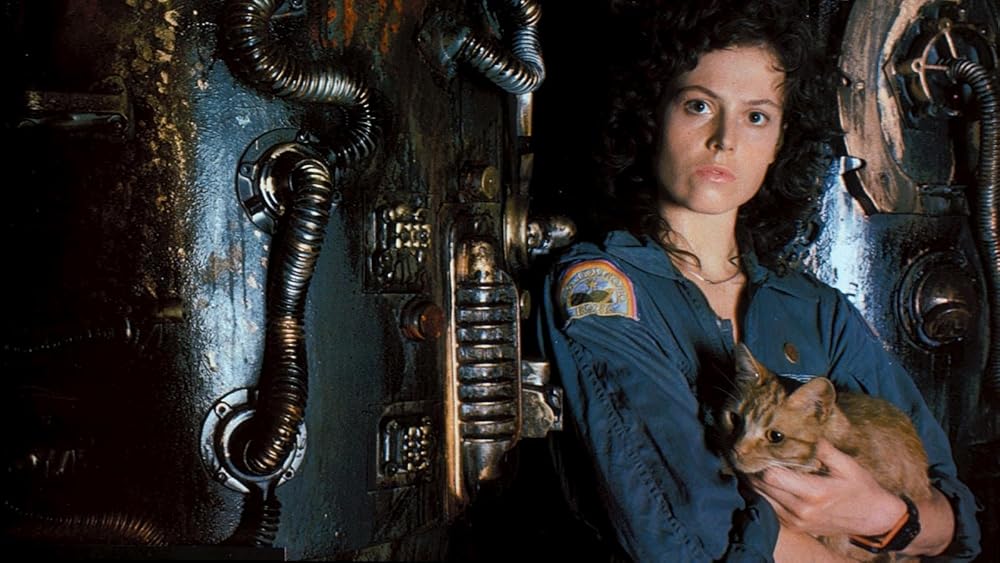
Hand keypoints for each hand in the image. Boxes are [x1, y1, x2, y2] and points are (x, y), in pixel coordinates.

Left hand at [747, 439, 905, 537]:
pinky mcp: (794, 527)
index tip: (759, 446)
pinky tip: (765, 480)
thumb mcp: (847, 464)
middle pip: (762, 487)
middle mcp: (801, 510)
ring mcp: (796, 521)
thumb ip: (822, 449)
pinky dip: (763, 494)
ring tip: (755, 463)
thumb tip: (802, 430)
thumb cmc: (861, 488)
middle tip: (751, 452)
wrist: (874, 518)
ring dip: (755, 481)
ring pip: (761, 498)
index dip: (762, 460)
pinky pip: (769, 508)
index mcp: (814, 493)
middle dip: (753, 469)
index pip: (772, 476)